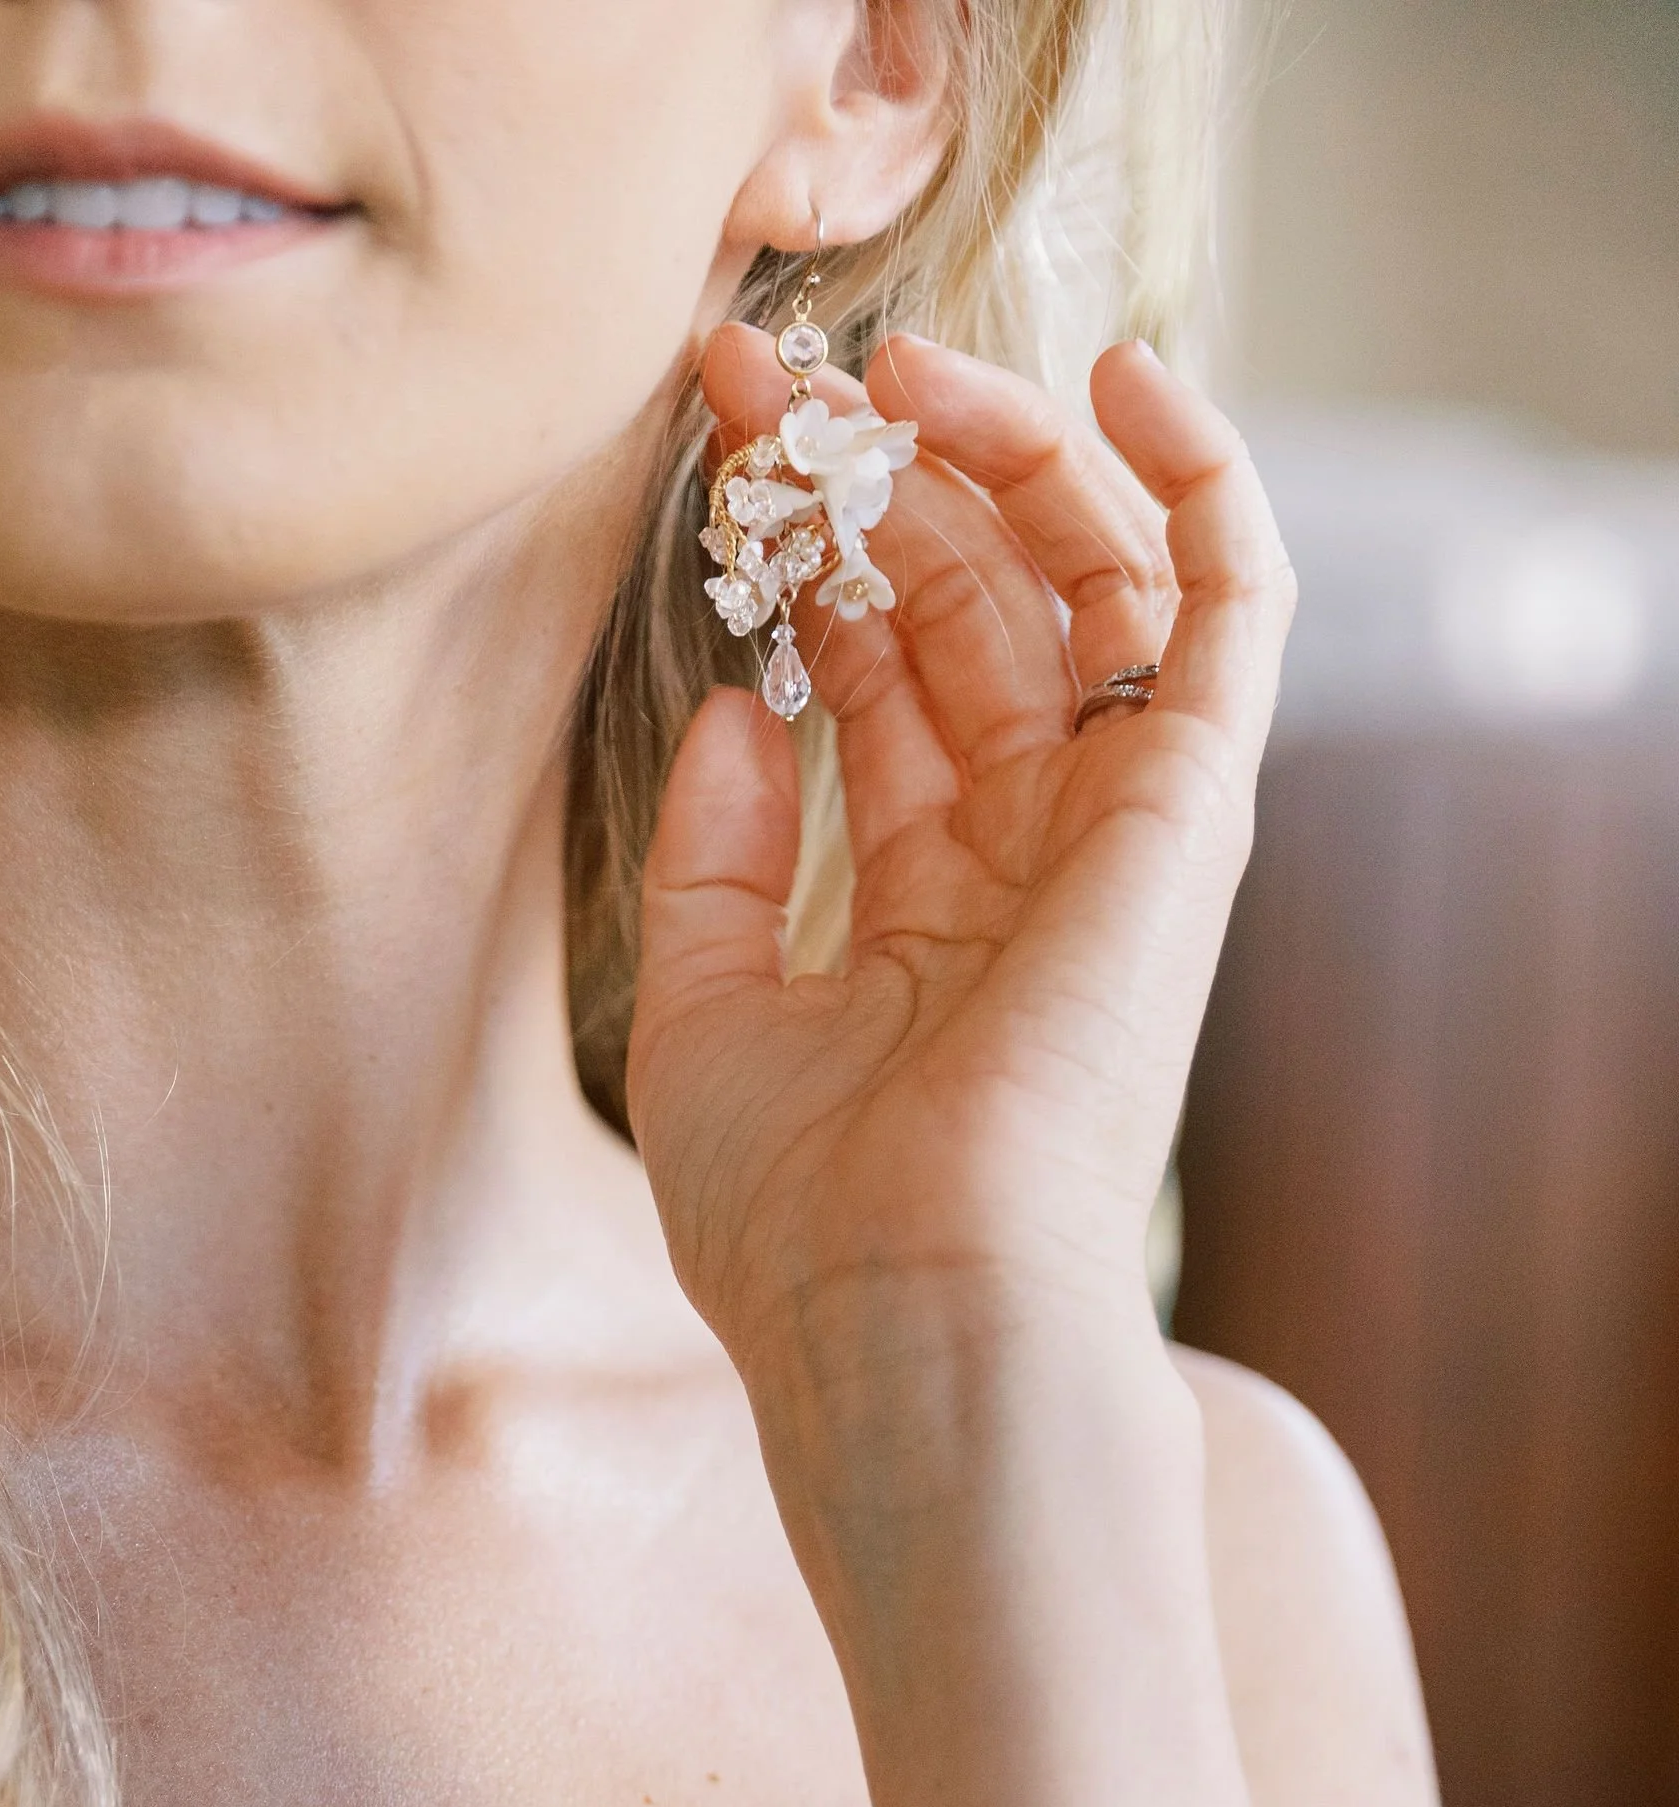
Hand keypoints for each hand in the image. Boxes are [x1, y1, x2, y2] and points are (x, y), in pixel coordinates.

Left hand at [626, 331, 1295, 1401]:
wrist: (911, 1314)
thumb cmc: (799, 1220)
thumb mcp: (702, 1016)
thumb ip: (716, 860)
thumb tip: (734, 701)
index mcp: (930, 903)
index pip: (882, 675)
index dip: (807, 552)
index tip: (722, 454)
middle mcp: (1033, 853)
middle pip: (971, 606)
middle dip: (873, 479)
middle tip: (768, 379)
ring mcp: (1117, 827)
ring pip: (1089, 580)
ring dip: (1001, 454)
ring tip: (895, 368)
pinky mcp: (1191, 808)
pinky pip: (1229, 607)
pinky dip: (1198, 480)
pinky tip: (1118, 375)